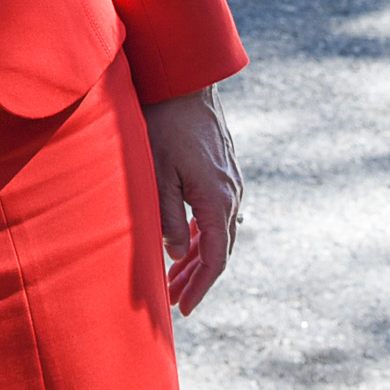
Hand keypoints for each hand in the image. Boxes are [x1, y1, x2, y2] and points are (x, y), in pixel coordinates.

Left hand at [145, 85, 241, 314]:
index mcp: (218, 201)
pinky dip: (202, 234)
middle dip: (197, 279)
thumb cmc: (165, 123)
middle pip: (219, 250)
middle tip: (174, 302)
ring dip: (198, 258)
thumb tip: (177, 253)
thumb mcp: (157, 173)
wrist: (186, 79)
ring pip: (218, 232)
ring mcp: (231, 181)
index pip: (216, 260)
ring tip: (175, 279)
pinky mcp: (223, 170)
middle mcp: (232, 194)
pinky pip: (217, 213)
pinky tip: (187, 242)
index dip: (200, 288)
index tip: (184, 311)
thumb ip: (166, 217)